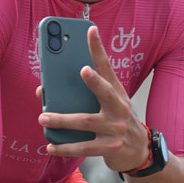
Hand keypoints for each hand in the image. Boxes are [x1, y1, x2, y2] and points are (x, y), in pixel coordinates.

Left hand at [38, 26, 149, 170]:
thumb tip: (46, 91)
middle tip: (82, 70)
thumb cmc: (118, 123)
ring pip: (86, 122)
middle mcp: (119, 109)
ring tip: (43, 117)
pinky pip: (84, 148)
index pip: (107, 68)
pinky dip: (65, 148)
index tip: (91, 30)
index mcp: (117, 94)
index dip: (98, 49)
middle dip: (95, 81)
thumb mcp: (110, 105)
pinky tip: (50, 147)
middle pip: (105, 92)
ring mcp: (116, 129)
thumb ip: (84, 96)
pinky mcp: (110, 148)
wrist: (139, 152)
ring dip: (62, 120)